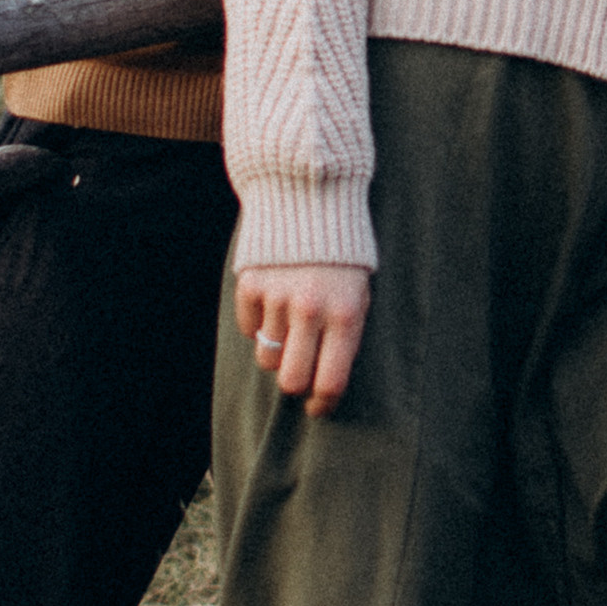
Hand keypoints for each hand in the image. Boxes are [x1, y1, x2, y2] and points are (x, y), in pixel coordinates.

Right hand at [235, 262, 370, 416]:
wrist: (311, 199)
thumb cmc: (343, 257)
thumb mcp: (359, 294)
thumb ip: (345, 336)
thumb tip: (323, 381)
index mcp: (345, 315)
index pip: (330, 381)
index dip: (322, 404)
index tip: (317, 407)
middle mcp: (310, 309)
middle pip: (290, 380)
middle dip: (295, 384)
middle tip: (300, 371)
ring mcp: (276, 296)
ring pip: (266, 357)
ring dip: (276, 351)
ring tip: (289, 327)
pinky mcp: (250, 284)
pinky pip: (247, 328)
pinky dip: (257, 324)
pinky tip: (272, 304)